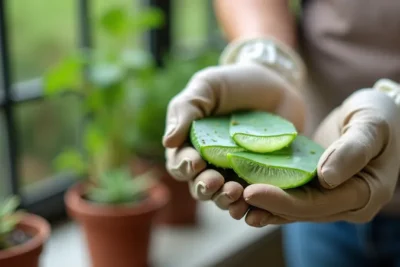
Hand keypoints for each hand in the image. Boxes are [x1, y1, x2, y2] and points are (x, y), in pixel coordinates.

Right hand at [163, 62, 304, 218]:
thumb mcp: (207, 86)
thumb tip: (168, 142)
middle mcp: (211, 163)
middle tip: (214, 181)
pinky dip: (249, 203)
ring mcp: (236, 172)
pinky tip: (251, 200)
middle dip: (203, 187)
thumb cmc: (234, 83)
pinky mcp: (261, 176)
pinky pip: (252, 197)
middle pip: (199, 186)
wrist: (276, 83)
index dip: (184, 166)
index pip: (180, 164)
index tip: (196, 161)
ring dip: (224, 199)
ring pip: (223, 196)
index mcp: (191, 144)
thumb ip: (185, 109)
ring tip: (234, 191)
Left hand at [242, 87, 399, 226]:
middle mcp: (345, 203)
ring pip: (291, 207)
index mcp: (364, 195)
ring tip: (229, 199)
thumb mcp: (372, 126)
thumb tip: (326, 178)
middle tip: (230, 196)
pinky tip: (242, 190)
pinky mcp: (317, 186)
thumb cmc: (382, 116)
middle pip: (299, 210)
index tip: (250, 191)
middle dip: (264, 204)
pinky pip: (290, 194)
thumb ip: (353, 150)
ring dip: (261, 204)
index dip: (282, 201)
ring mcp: (330, 197)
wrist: (381, 114)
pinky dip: (268, 193)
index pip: (316, 205)